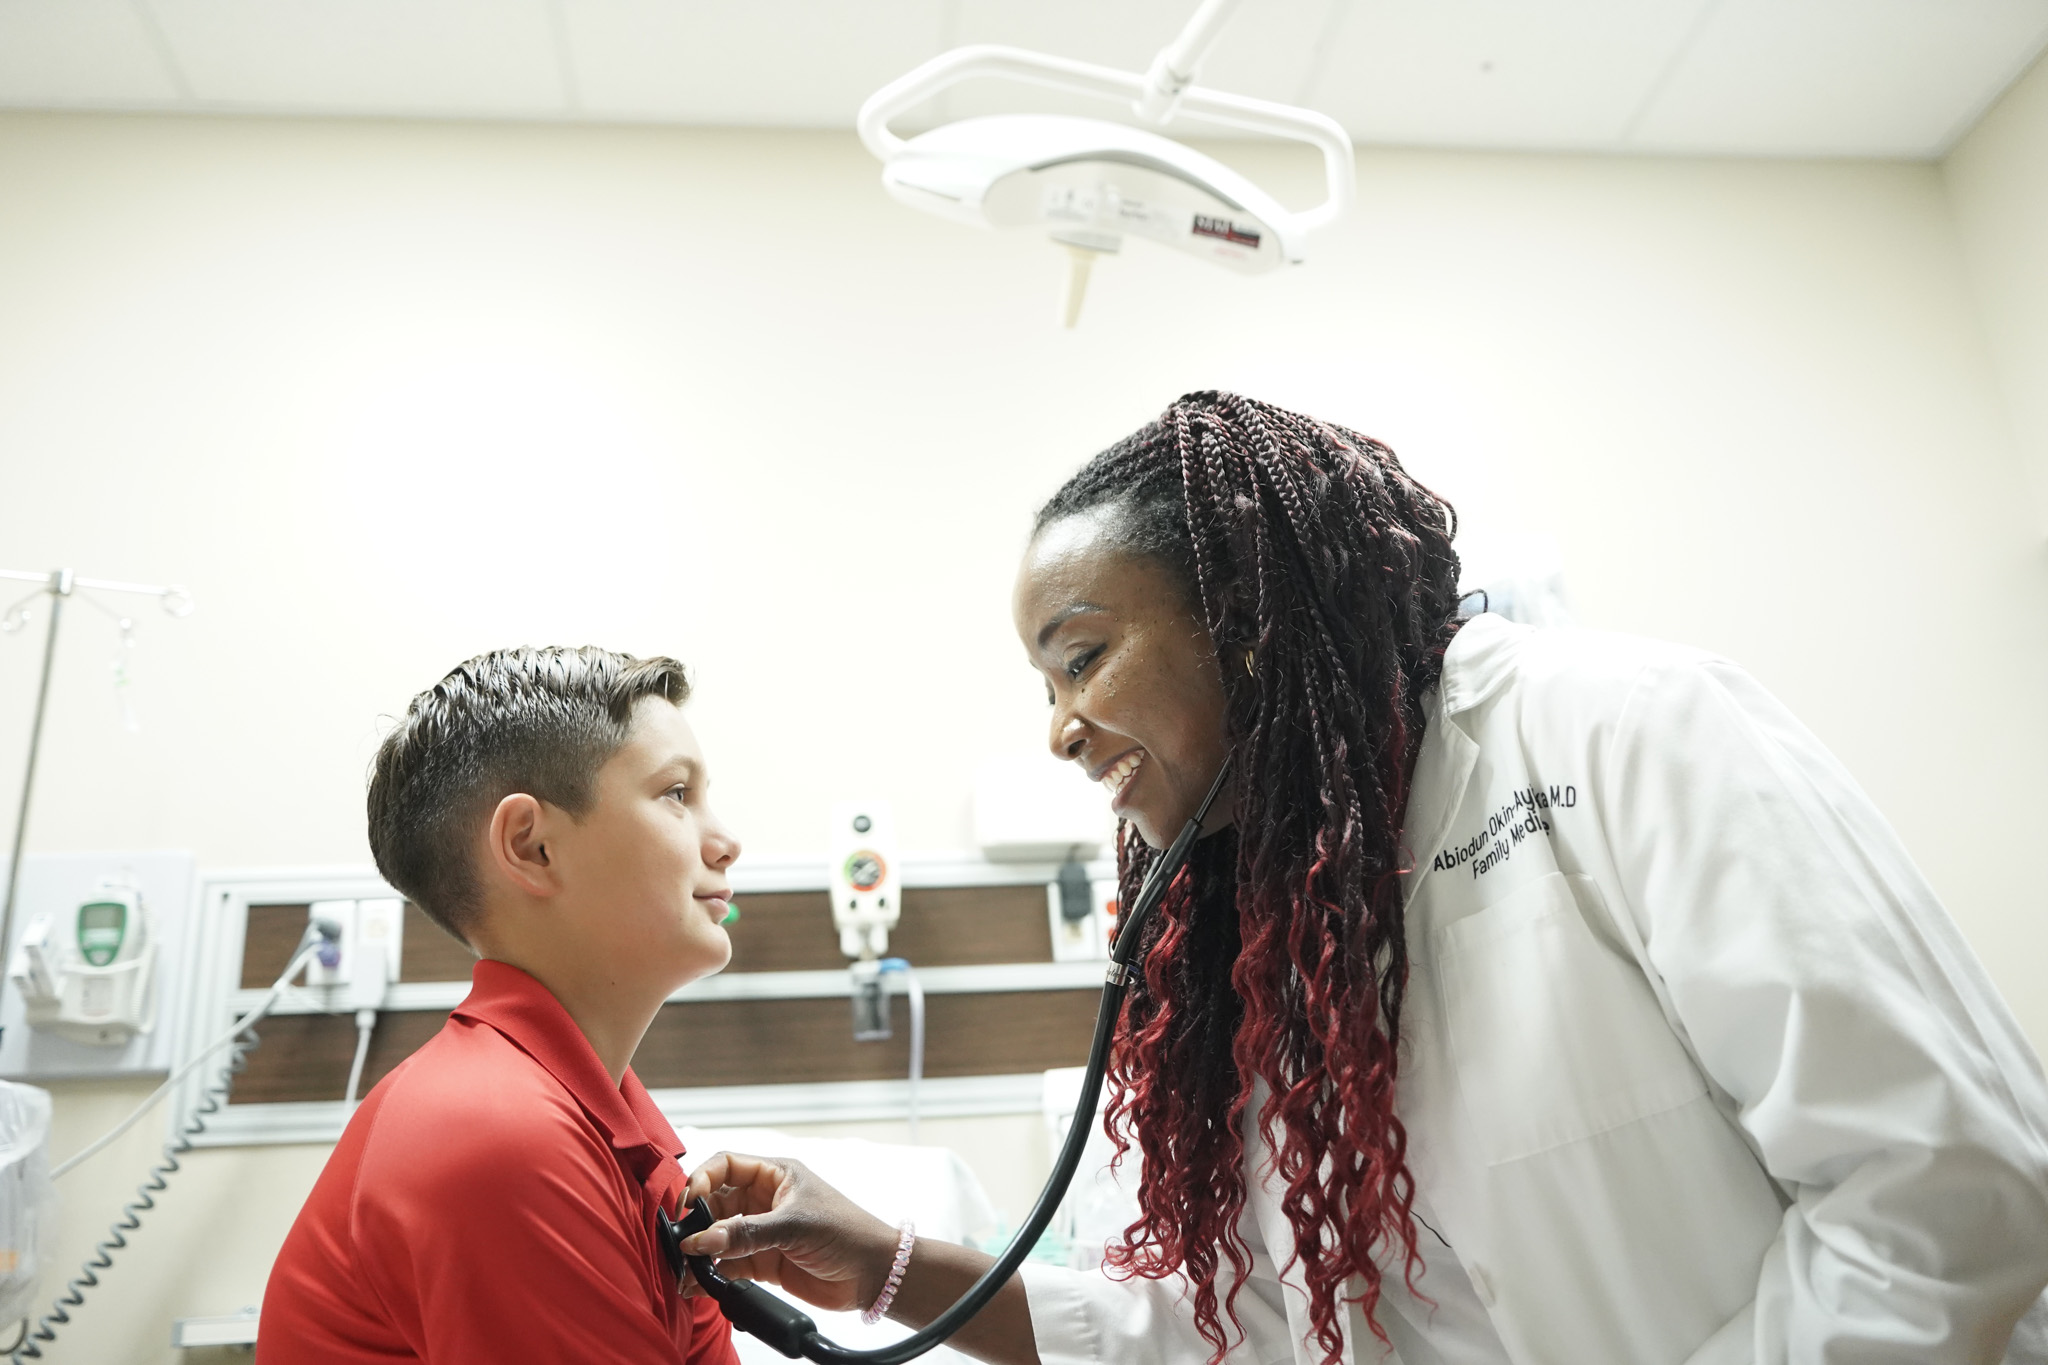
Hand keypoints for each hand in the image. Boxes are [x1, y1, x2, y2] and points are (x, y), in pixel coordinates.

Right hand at [680, 1152, 900, 1313]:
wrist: (873, 1274)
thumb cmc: (848, 1232)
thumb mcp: (795, 1225)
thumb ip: (746, 1233)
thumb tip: (702, 1240)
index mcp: (775, 1175)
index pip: (726, 1166)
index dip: (702, 1179)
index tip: (687, 1203)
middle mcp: (764, 1200)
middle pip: (715, 1203)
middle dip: (696, 1220)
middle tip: (682, 1240)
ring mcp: (761, 1232)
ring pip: (718, 1236)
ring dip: (700, 1251)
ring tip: (686, 1268)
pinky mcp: (762, 1262)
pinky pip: (727, 1265)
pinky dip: (711, 1274)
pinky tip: (698, 1283)